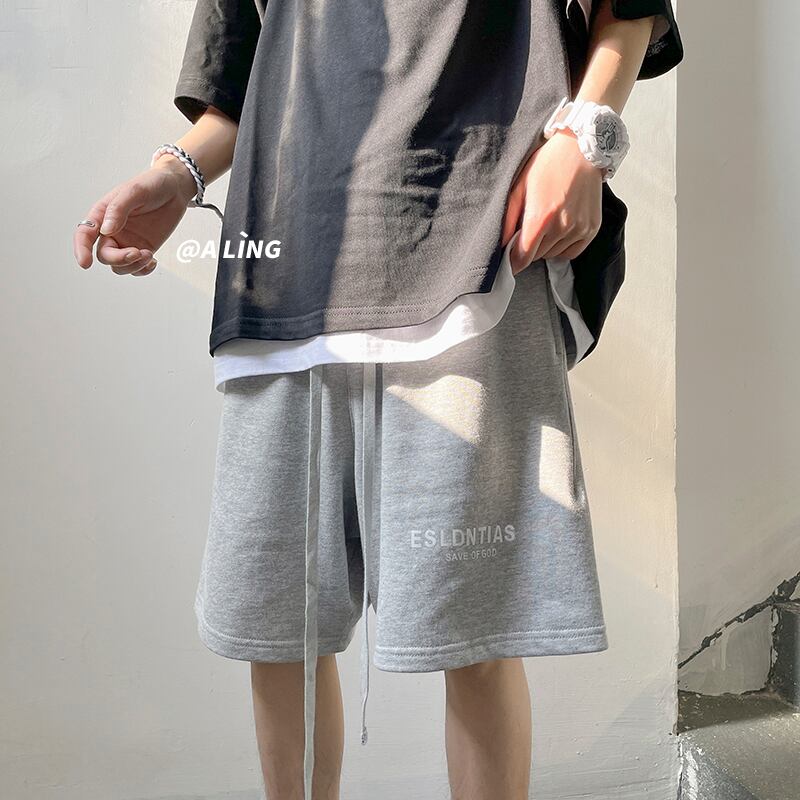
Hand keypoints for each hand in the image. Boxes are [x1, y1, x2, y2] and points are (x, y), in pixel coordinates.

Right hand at [72, 157, 196, 275]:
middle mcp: (112, 231)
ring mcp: (127, 241)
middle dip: (118, 259)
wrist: (175, 189)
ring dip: (133, 266)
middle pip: (104, 255)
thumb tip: (106, 230)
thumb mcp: (135, 191)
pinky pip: (136, 268)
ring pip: (120, 266)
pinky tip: (153, 261)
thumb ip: (119, 209)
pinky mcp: (143, 248)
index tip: (85, 263)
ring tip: (149, 255)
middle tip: (137, 252)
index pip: (84, 235)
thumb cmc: (152, 184)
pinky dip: (143, 270)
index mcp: (102, 214)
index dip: (81, 249)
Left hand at [502, 130, 603, 274]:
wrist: (580, 150)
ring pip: (552, 254)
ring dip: (545, 246)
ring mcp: (579, 229)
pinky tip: (559, 229)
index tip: (509, 262)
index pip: (523, 257)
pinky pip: (570, 252)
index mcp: (540, 217)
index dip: (513, 262)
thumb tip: (500, 245)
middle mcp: (562, 226)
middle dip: (528, 247)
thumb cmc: (546, 166)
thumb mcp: (519, 188)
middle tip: (528, 228)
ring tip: (546, 223)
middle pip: (536, 256)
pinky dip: (561, 247)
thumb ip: (507, 220)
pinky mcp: (592, 229)